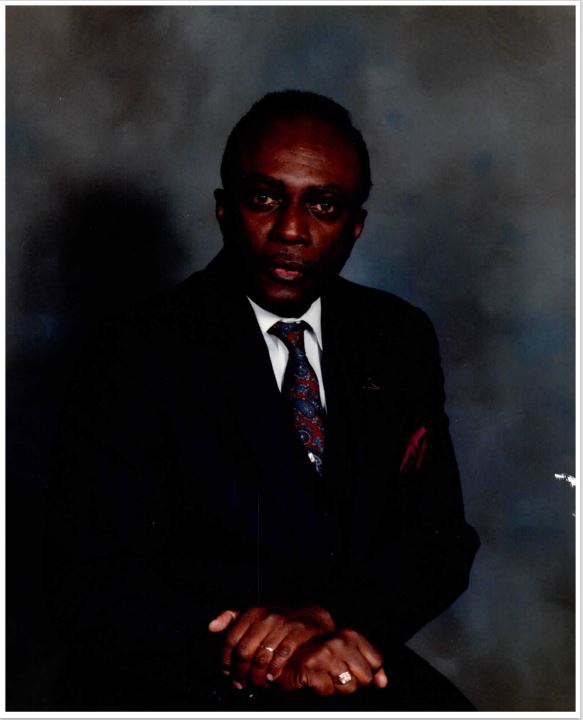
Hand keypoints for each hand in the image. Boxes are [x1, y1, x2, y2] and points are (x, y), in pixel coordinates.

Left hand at [208, 606, 333, 688]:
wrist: (310, 617)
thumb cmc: (277, 620)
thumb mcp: (252, 616)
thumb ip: (230, 619)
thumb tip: (211, 627)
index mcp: (252, 612)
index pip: (231, 639)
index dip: (226, 660)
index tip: (226, 672)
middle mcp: (267, 617)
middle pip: (244, 651)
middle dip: (239, 672)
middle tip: (239, 682)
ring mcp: (284, 623)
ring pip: (262, 656)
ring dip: (256, 675)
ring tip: (255, 683)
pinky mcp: (299, 631)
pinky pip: (282, 655)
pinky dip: (274, 669)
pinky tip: (271, 677)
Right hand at [276, 628, 387, 695]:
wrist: (287, 657)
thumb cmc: (319, 656)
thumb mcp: (346, 655)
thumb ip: (368, 665)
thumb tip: (383, 681)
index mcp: (350, 635)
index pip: (377, 661)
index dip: (368, 670)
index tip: (355, 668)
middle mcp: (339, 642)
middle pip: (366, 677)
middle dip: (354, 681)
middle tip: (337, 673)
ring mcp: (325, 654)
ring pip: (349, 687)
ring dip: (338, 687)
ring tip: (326, 675)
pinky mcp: (311, 668)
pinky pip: (330, 691)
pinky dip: (323, 689)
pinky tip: (316, 679)